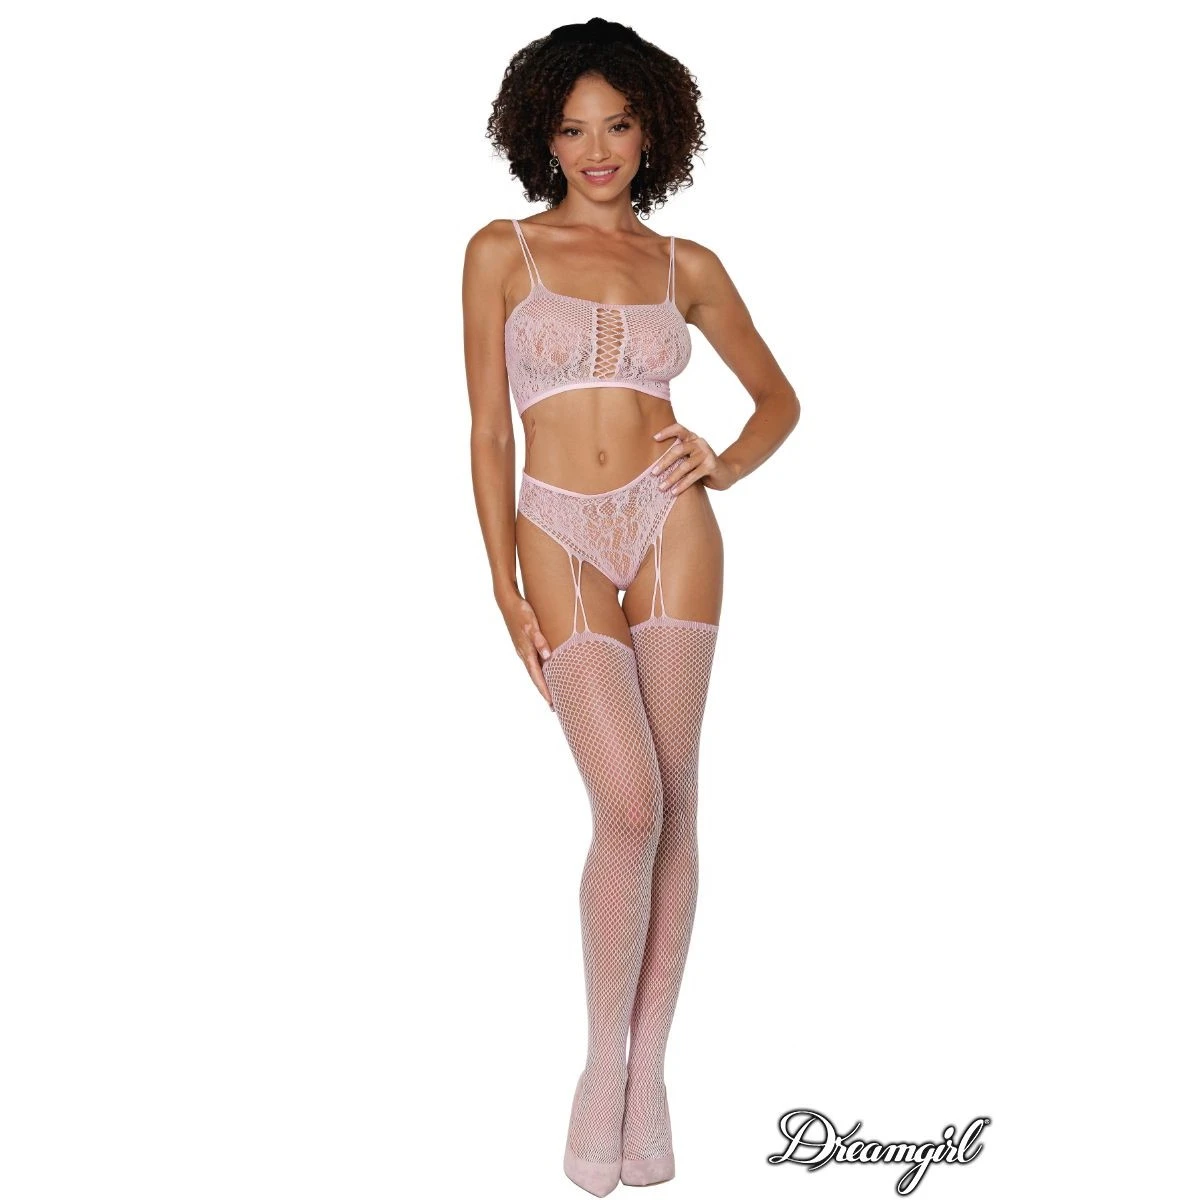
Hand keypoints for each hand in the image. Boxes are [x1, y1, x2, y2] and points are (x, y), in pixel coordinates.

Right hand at [498, 591, 554, 709]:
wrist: (507, 602)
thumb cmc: (520, 612)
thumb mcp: (531, 624)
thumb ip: (539, 639)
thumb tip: (548, 655)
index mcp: (526, 651)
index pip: (537, 675)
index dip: (545, 689)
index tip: (552, 702)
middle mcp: (524, 654)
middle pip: (535, 677)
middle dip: (544, 691)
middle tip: (554, 706)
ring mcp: (523, 650)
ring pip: (534, 671)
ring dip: (542, 683)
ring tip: (551, 694)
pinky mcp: (524, 645)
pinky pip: (533, 663)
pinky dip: (540, 672)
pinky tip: (545, 672)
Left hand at [651, 424, 736, 492]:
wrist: (727, 473)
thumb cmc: (703, 466)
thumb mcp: (691, 457)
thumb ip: (680, 456)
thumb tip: (655, 466)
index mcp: (693, 438)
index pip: (679, 429)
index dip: (667, 431)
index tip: (654, 438)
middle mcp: (699, 443)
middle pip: (678, 449)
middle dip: (664, 462)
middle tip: (653, 473)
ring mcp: (706, 454)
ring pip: (684, 466)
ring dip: (671, 478)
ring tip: (661, 487)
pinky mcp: (710, 466)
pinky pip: (693, 476)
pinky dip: (682, 485)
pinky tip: (674, 492)